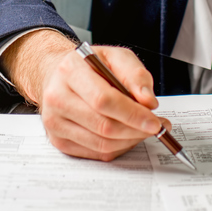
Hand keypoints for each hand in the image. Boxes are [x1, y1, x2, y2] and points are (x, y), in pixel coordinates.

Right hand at [1, 30, 167, 160]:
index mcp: (70, 71)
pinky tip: (126, 134)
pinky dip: (118, 147)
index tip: (154, 121)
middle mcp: (56, 97)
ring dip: (130, 140)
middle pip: (103, 126)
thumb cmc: (90, 66)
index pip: (103, 100)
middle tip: (156, 126)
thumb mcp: (116, 57)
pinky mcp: (59, 141)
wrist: (60, 76)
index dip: (132, 114)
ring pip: (101, 144)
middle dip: (136, 130)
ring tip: (144, 129)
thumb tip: (148, 102)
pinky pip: (96, 153)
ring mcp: (55, 122)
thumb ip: (135, 75)